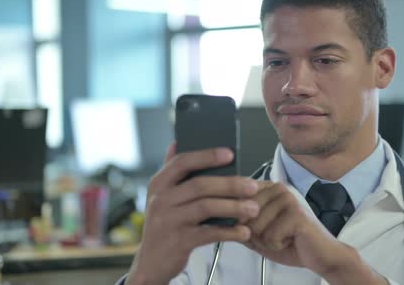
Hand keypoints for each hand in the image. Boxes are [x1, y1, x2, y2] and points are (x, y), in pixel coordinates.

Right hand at [126, 143, 259, 284]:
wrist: (151, 262)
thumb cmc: (164, 224)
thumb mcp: (162, 196)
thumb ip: (172, 172)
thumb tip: (178, 142)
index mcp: (159, 183)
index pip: (182, 162)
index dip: (207, 156)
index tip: (230, 153)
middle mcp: (160, 200)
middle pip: (199, 185)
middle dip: (230, 184)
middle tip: (252, 186)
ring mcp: (167, 221)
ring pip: (206, 208)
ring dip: (234, 207)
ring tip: (253, 209)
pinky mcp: (178, 242)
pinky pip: (209, 233)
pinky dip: (230, 232)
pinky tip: (243, 232)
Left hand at [244, 182, 387, 284]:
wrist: (321, 255)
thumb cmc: (292, 242)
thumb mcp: (259, 233)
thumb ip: (241, 225)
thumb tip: (222, 219)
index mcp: (270, 188)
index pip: (238, 196)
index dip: (238, 217)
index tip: (248, 224)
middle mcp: (279, 188)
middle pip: (244, 215)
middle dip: (255, 233)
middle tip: (275, 234)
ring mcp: (289, 199)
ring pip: (255, 226)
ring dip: (267, 240)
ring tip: (284, 237)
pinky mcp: (296, 214)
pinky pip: (269, 236)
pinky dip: (277, 245)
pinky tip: (291, 240)